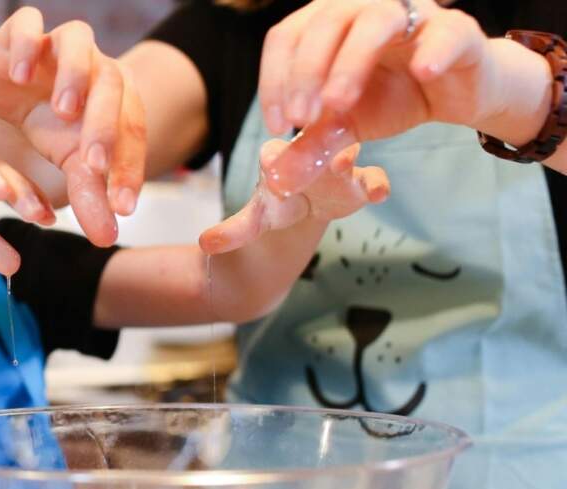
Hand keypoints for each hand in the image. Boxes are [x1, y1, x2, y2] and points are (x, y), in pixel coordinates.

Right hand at [0, 7, 146, 245]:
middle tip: (91, 165)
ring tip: (63, 111)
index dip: (130, 169)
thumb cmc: (51, 127)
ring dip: (75, 75)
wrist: (12, 93)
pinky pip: (29, 22)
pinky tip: (22, 75)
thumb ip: (90, 197)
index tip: (122, 207)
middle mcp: (95, 65)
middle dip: (104, 126)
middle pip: (111, 85)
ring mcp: (60, 44)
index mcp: (119, 98)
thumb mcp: (70, 165)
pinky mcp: (22, 31)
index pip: (133, 131)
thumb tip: (105, 239)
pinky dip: (29, 44)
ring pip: (79, 41)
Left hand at [200, 139, 389, 254]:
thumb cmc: (272, 209)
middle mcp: (307, 155)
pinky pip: (371, 178)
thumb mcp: (254, 220)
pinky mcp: (358, 181)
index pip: (272, 156)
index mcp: (276, 160)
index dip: (273, 160)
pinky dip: (377, 183)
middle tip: (326, 161)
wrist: (296, 212)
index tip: (272, 169)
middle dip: (317, 150)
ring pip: (346, 155)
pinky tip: (381, 194)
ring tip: (352, 171)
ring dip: (349, 159)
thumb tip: (205, 244)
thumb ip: (234, 231)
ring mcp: (334, 165)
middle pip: (314, 146)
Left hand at [259, 0, 500, 137]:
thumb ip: (312, 144)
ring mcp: (413, 13)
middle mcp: (365, 6)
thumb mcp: (345, 124)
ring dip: (351, 62)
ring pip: (376, 21)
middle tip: (302, 119)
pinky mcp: (456, 30)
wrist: (452, 96)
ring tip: (338, 104)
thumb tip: (279, 179)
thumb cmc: (392, 96)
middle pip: (326, 22)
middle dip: (306, 72)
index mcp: (329, 21)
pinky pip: (446, 32)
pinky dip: (433, 50)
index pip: (288, 36)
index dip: (275, 79)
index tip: (279, 125)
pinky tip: (421, 73)